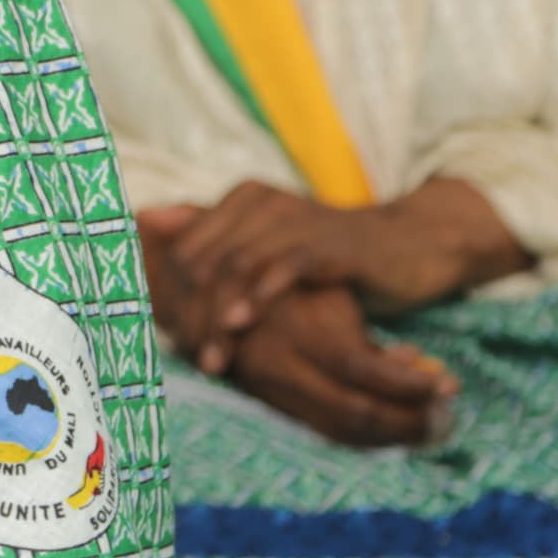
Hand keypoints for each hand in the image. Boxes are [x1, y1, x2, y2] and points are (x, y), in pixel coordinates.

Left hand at [143, 180, 509, 372]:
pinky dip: (260, 295)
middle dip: (191, 314)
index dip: (174, 298)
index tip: (171, 342)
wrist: (411, 244)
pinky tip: (243, 323)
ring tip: (213, 358)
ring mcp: (295, 218)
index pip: (187, 250)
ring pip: (237, 266)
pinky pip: (286, 265)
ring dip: (219, 316)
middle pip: (205, 261)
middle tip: (189, 357)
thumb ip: (214, 239)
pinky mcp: (330, 241)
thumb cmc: (332, 254)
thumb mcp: (270, 247)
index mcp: (242, 200)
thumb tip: (146, 220)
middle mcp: (261, 201)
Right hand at [223, 285, 457, 448]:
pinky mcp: (269, 402)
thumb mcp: (331, 293)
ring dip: (391, 435)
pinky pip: (324, 432)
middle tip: (447, 418)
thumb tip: (420, 365)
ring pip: (340, 431)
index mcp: (299, 329)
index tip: (450, 385)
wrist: (217, 288)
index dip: (412, 385)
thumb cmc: (287, 279)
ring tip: (431, 425)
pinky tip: (394, 426)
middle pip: (355, 412)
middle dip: (408, 421)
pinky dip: (364, 436)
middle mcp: (280, 364)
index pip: (365, 373)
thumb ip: (370, 334)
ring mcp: (271, 388)